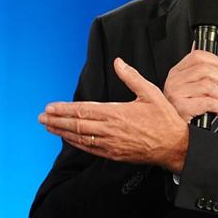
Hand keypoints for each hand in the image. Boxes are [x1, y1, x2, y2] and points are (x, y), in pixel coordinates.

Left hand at [38, 57, 188, 171]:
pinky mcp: (114, 155)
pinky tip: (67, 138)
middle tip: (41, 117)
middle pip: (76, 125)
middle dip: (56, 120)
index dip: (64, 109)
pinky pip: (89, 149)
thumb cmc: (164, 120)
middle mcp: (110, 130)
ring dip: (61, 132)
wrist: (175, 147)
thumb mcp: (150, 93)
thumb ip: (131, 77)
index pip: (83, 110)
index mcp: (117, 113)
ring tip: (48, 127)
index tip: (50, 107)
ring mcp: (111, 144)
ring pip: (80, 138)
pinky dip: (75, 143)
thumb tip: (118, 62)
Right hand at [163, 49, 217, 121]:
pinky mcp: (182, 108)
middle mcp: (174, 82)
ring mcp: (176, 94)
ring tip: (214, 101)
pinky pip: (209, 102)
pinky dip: (216, 107)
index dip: (215, 61)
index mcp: (176, 73)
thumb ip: (193, 66)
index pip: (197, 56)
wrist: (172, 132)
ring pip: (209, 86)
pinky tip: (212, 110)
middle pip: (206, 70)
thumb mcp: (185, 84)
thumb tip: (197, 45)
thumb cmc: (182, 108)